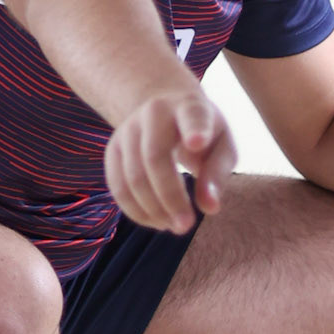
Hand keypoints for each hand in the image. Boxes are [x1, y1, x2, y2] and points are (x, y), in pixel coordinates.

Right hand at [104, 90, 237, 234]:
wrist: (164, 108)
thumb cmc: (203, 132)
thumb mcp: (221, 145)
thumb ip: (217, 174)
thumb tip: (209, 208)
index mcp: (189, 106)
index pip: (192, 116)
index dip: (194, 129)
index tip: (197, 143)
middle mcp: (153, 112)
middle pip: (154, 158)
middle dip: (170, 197)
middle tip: (186, 227)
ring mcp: (127, 130)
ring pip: (132, 177)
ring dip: (153, 210)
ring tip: (175, 226)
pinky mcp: (112, 149)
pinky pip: (117, 187)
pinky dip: (136, 211)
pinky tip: (157, 222)